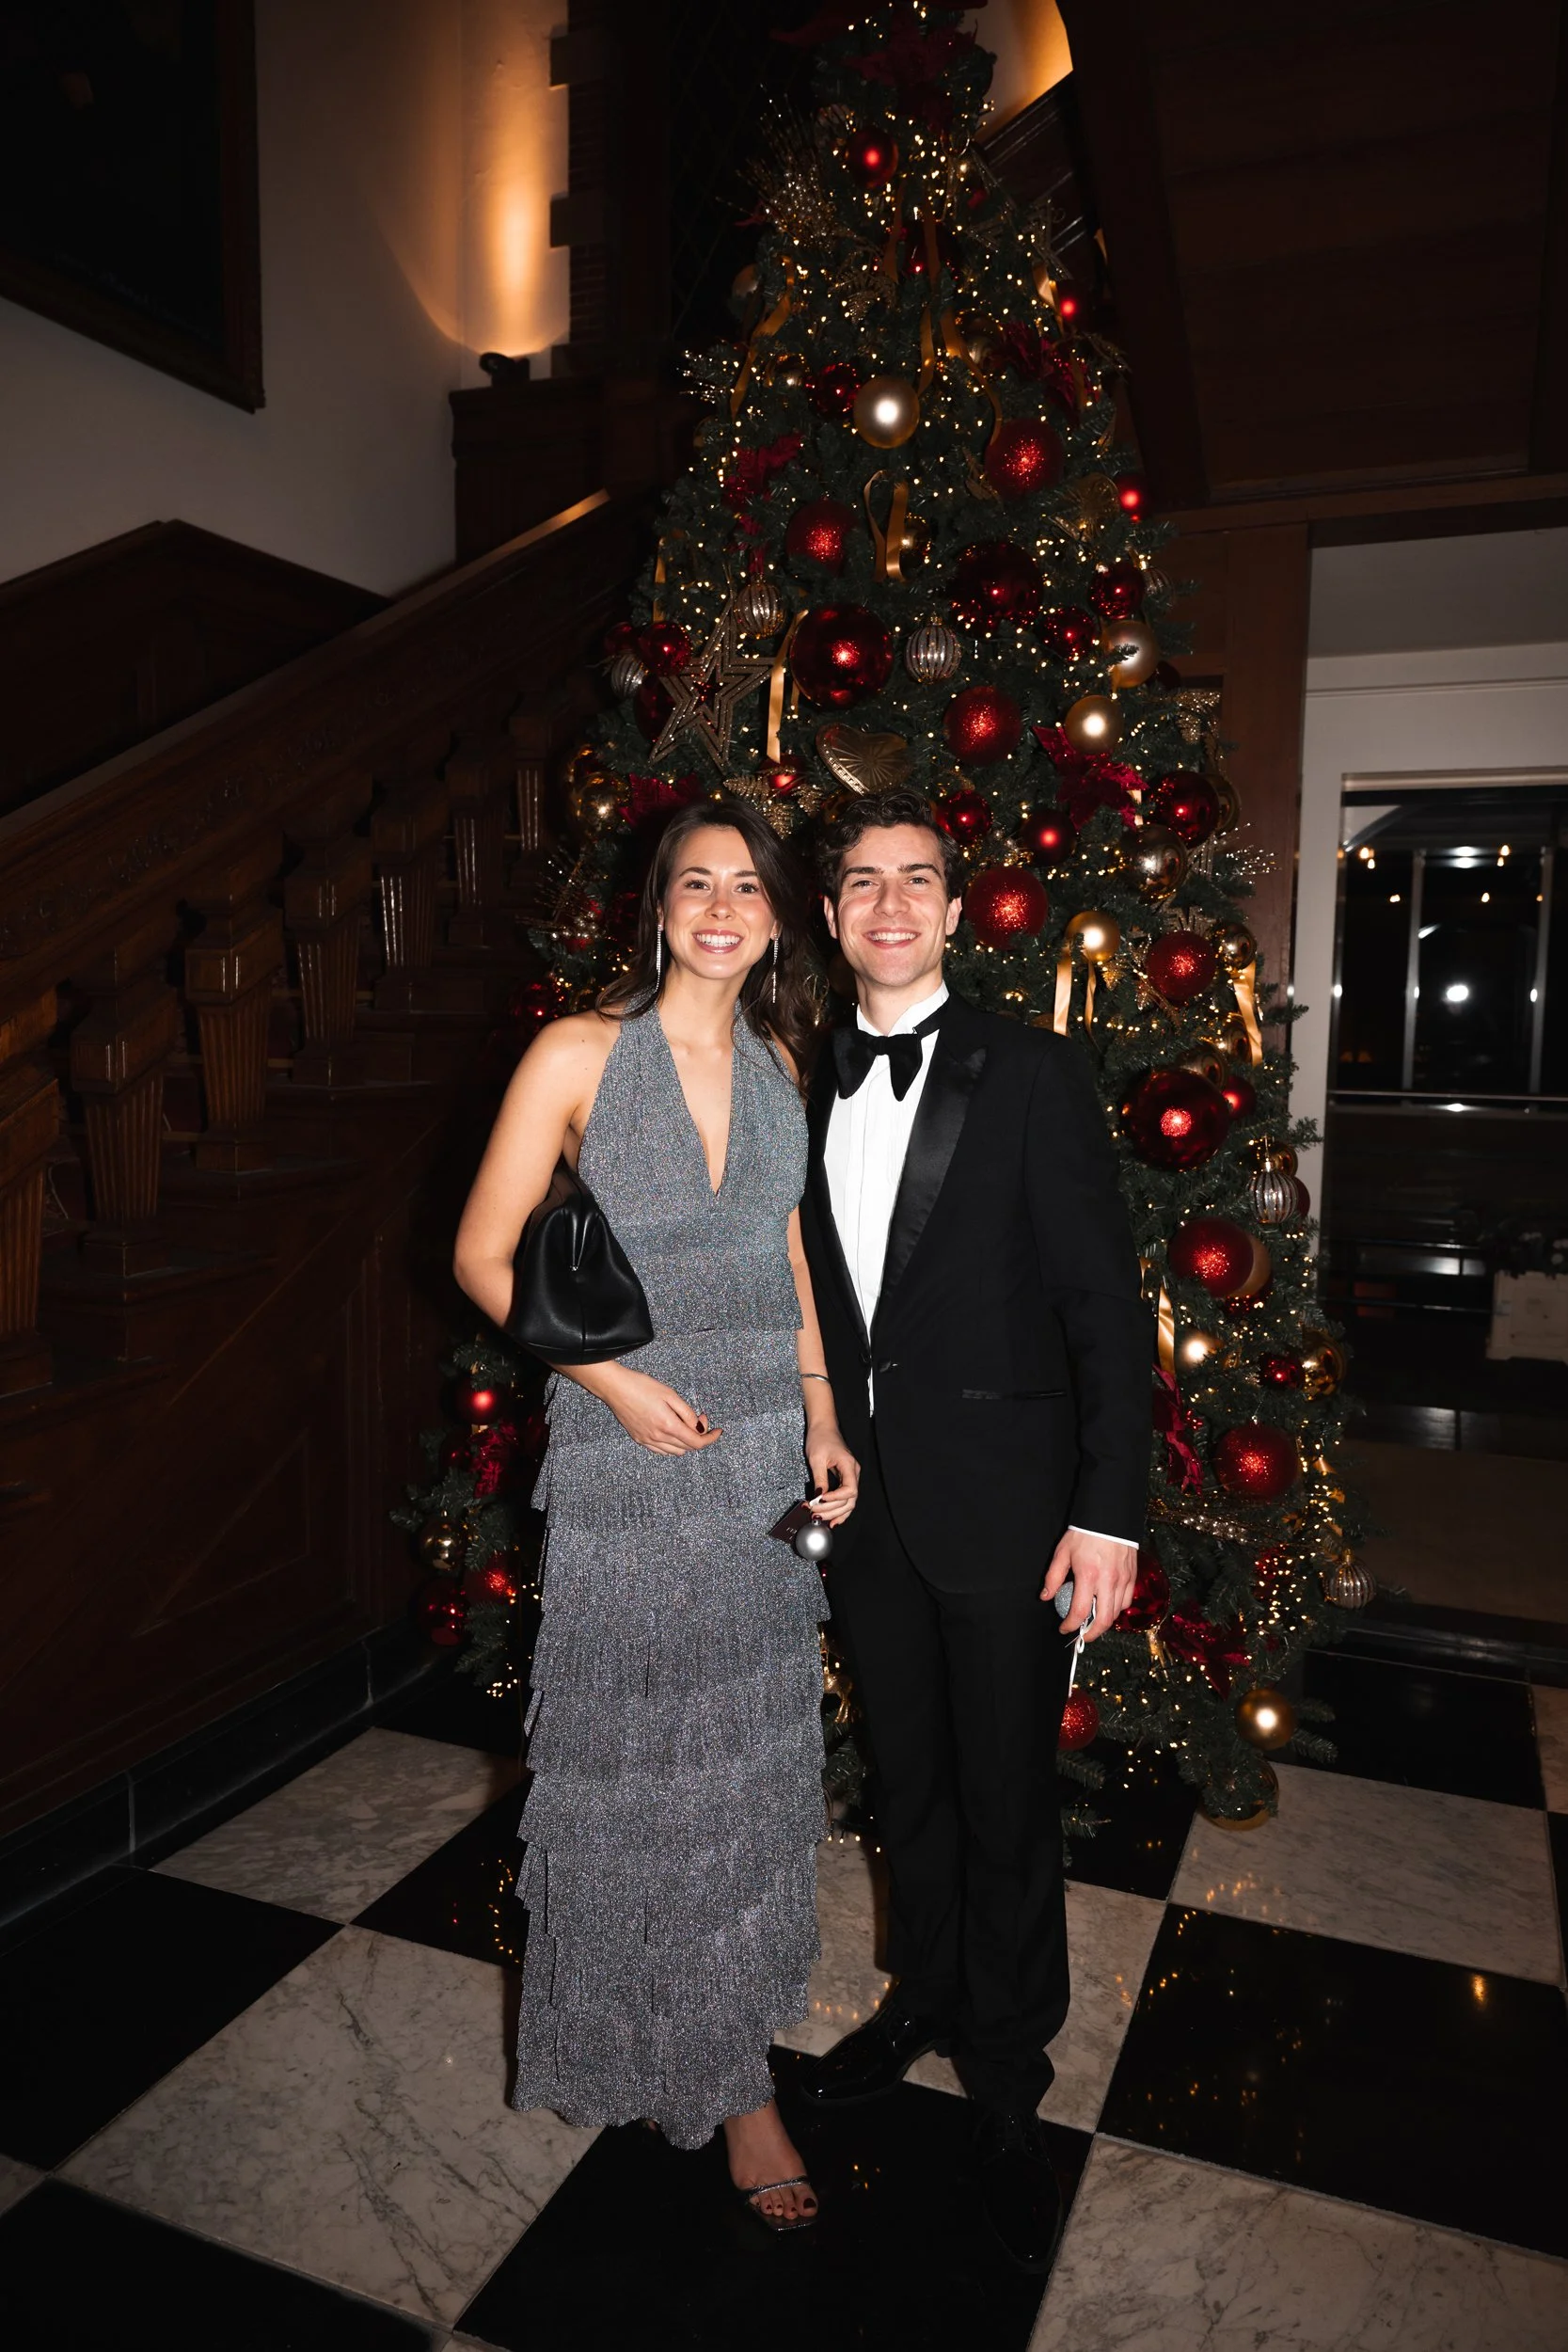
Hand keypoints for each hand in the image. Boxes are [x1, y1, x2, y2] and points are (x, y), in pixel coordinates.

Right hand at [602, 1369, 721, 1455]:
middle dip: (699, 1435)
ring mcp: (647, 1441)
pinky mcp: (639, 1439)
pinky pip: (661, 1450)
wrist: (615, 1388)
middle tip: (699, 1418)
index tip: (718, 1430)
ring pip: (675, 1452)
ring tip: (685, 1424)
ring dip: (686, 1442)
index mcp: (668, 1426)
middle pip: (688, 1448)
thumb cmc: (642, 1386)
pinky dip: (672, 1445)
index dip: (711, 1438)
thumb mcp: (670, 1395)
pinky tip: (671, 1431)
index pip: (697, 1442)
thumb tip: (698, 1427)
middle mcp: (658, 1437)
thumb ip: (687, 1413)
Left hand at [804, 1424, 858, 1522]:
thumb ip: (819, 1479)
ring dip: (836, 1513)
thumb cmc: (821, 1438)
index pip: (850, 1490)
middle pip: (849, 1500)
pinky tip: (833, 1518)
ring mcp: (850, 1476)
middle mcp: (853, 1473)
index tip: (821, 1500)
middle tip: (815, 1513)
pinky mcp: (845, 1479)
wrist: (823, 1427)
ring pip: (849, 1502)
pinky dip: (840, 1510)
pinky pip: (845, 1498)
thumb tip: (818, 1497)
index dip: (836, 1499)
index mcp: (849, 1466)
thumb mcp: (816, 1459)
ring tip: (822, 1520)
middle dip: (832, 1509)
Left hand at [1040, 1529, 1136, 1640]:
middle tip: (1082, 1635)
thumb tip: (1046, 1596)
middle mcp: (1108, 1581)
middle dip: (1092, 1634)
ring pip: (1117, 1612)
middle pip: (1104, 1620)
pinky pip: (1126, 1601)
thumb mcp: (1062, 1552)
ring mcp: (1123, 1580)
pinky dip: (1117, 1609)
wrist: (1108, 1516)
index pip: (1080, 1612)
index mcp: (1088, 1576)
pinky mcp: (1132, 1576)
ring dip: (1104, 1622)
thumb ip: (1053, 1577)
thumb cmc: (1084, 1533)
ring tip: (1093, 1621)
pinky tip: (1108, 1605)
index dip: (1070, 1625)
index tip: (1064, 1628)